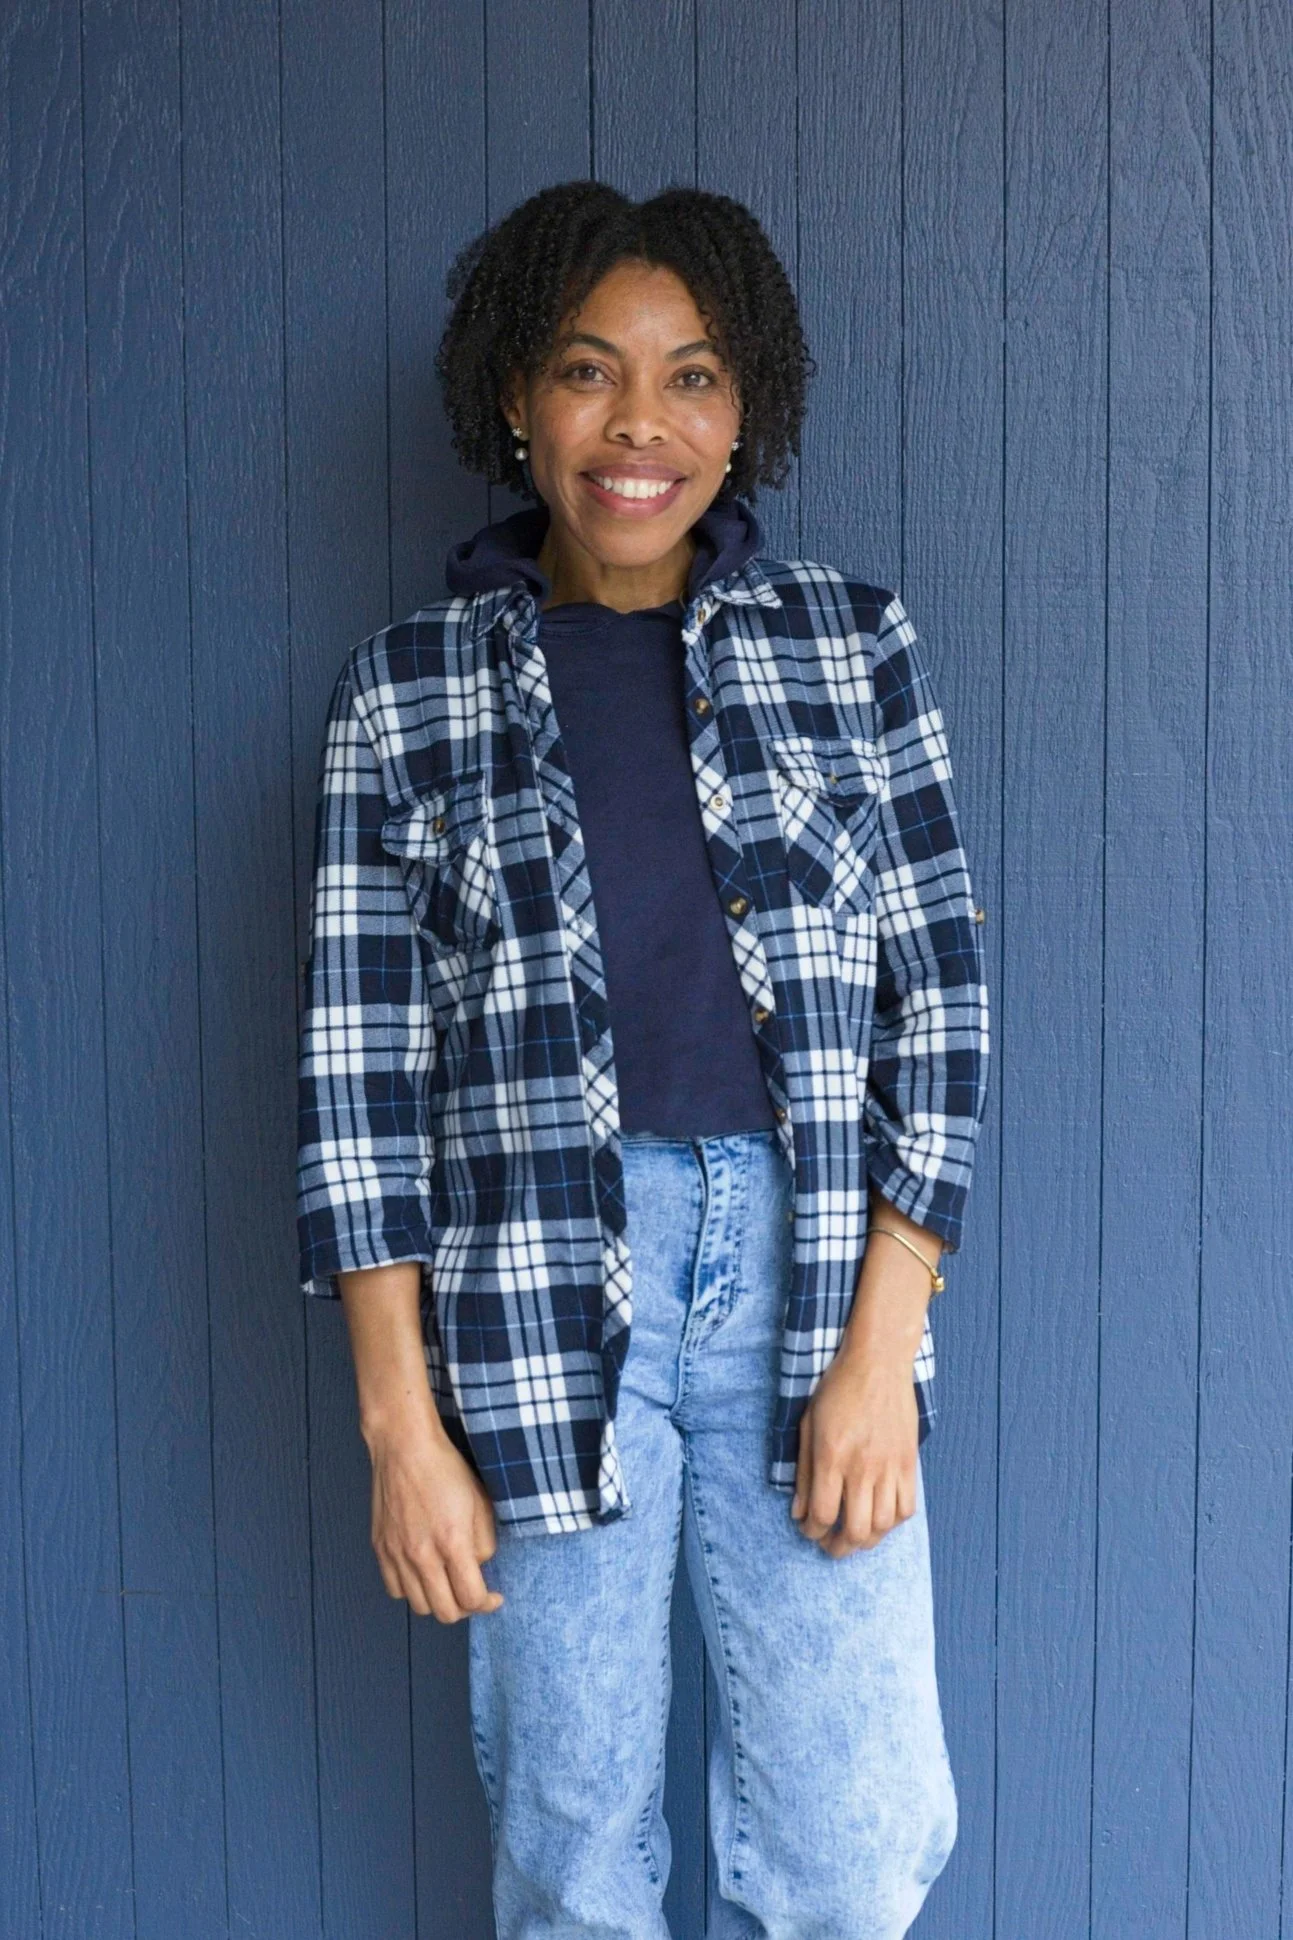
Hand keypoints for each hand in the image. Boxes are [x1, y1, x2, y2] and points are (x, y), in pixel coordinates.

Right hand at [366, 1412, 504, 1622]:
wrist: (405, 1447)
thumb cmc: (445, 1469)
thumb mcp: (481, 1502)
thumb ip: (484, 1543)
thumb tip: (478, 1568)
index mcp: (452, 1541)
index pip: (471, 1598)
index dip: (488, 1604)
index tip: (494, 1596)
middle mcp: (422, 1554)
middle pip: (445, 1612)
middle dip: (465, 1608)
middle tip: (473, 1593)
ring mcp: (397, 1554)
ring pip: (419, 1606)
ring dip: (438, 1602)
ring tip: (448, 1584)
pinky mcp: (380, 1549)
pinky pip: (396, 1590)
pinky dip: (412, 1591)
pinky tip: (423, 1574)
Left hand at [789, 1347, 918, 1557]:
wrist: (878, 1362)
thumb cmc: (838, 1389)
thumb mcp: (808, 1424)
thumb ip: (804, 1472)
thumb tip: (799, 1512)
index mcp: (832, 1455)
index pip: (822, 1514)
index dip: (812, 1531)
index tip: (808, 1529)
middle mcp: (862, 1466)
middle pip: (855, 1530)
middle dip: (838, 1547)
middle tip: (830, 1545)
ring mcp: (890, 1466)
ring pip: (883, 1525)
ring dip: (866, 1539)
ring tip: (854, 1536)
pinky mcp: (909, 1463)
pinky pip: (906, 1508)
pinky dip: (892, 1523)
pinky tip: (879, 1518)